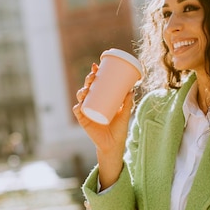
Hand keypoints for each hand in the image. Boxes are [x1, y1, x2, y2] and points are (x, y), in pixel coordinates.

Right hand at [72, 63, 133, 188]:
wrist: (114, 144)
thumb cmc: (119, 129)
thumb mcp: (125, 114)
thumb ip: (128, 103)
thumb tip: (132, 90)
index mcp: (100, 99)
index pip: (95, 84)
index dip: (93, 74)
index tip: (96, 65)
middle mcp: (92, 104)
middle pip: (87, 88)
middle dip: (88, 80)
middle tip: (93, 75)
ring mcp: (87, 111)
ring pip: (81, 98)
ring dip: (82, 91)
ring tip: (88, 88)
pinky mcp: (84, 121)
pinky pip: (78, 112)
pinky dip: (78, 107)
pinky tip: (80, 104)